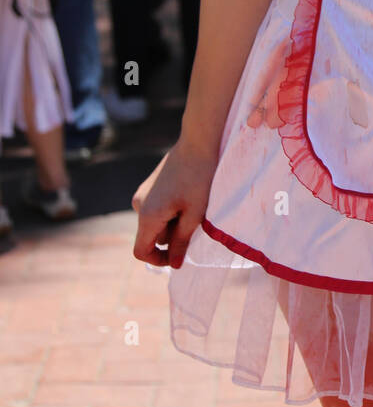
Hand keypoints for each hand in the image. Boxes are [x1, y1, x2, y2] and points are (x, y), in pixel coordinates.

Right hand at [131, 139, 217, 268]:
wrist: (198, 143)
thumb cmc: (200, 179)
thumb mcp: (194, 215)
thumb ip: (181, 242)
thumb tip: (173, 264)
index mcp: (148, 215)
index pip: (141, 251)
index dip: (158, 260)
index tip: (178, 256)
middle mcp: (139, 205)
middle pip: (150, 236)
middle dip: (171, 236)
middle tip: (194, 220)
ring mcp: (142, 193)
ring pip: (155, 222)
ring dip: (172, 222)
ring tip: (192, 205)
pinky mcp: (149, 185)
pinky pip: (156, 208)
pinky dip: (170, 210)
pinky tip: (187, 195)